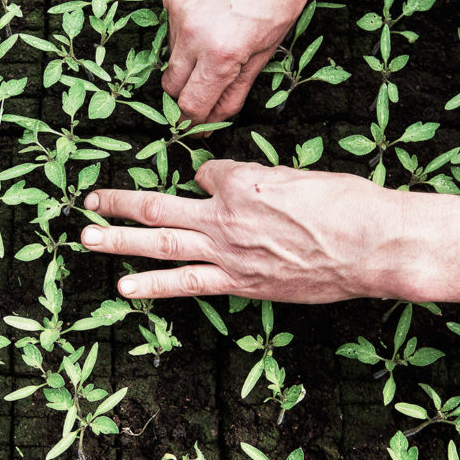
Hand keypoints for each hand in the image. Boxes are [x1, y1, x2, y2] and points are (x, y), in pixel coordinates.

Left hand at [80, 160, 401, 302]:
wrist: (374, 245)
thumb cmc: (349, 204)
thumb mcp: (302, 175)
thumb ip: (263, 181)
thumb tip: (246, 186)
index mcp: (242, 178)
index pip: (207, 173)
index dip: (210, 177)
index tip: (217, 183)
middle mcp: (224, 213)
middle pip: (159, 206)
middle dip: (120, 203)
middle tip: (90, 200)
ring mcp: (228, 250)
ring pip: (160, 243)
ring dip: (118, 240)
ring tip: (86, 239)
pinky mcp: (240, 283)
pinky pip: (186, 283)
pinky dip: (153, 285)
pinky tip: (124, 287)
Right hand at [160, 0, 317, 125]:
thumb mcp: (268, 49)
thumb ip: (237, 88)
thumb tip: (215, 117)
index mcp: (221, 54)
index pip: (192, 106)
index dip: (197, 119)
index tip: (202, 123)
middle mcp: (192, 34)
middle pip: (172, 86)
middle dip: (189, 93)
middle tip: (210, 86)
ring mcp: (177, 9)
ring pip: (171, 55)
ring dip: (190, 58)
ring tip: (221, 35)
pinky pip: (171, 26)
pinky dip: (187, 29)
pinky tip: (213, 11)